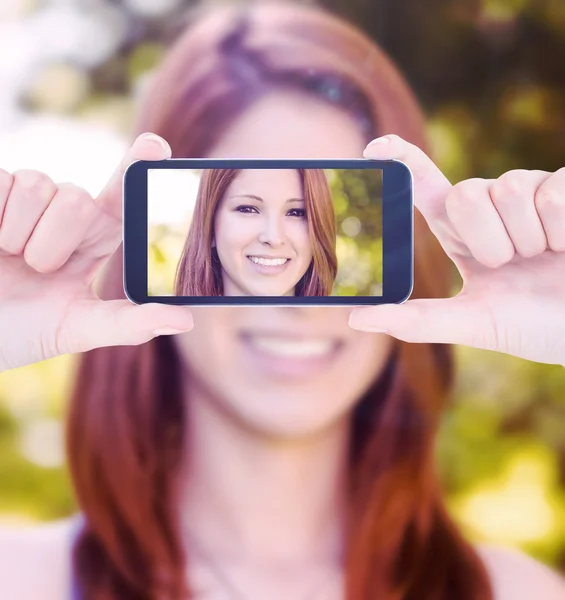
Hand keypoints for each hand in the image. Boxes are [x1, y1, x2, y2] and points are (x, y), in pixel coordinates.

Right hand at [0, 133, 192, 372]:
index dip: (137, 166)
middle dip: (53, 244)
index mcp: (91, 242)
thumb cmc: (19, 331)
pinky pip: (1, 180)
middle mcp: (61, 214)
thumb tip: (186, 320)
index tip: (155, 146)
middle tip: (34, 270)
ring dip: (19, 235)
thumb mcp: (75, 330)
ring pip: (38, 185)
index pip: (121, 198)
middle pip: (78, 199)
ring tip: (6, 257)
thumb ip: (128, 324)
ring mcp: (22, 200)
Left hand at [349, 134, 564, 367]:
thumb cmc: (535, 326)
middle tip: (513, 265)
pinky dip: (561, 230)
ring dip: (527, 238)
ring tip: (547, 257)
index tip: (374, 148)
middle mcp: (494, 208)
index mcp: (464, 235)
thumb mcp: (475, 324)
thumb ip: (419, 321)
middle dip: (488, 238)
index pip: (429, 190)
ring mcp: (533, 195)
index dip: (404, 164)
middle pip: (465, 193)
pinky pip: (552, 192)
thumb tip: (356, 319)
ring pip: (509, 189)